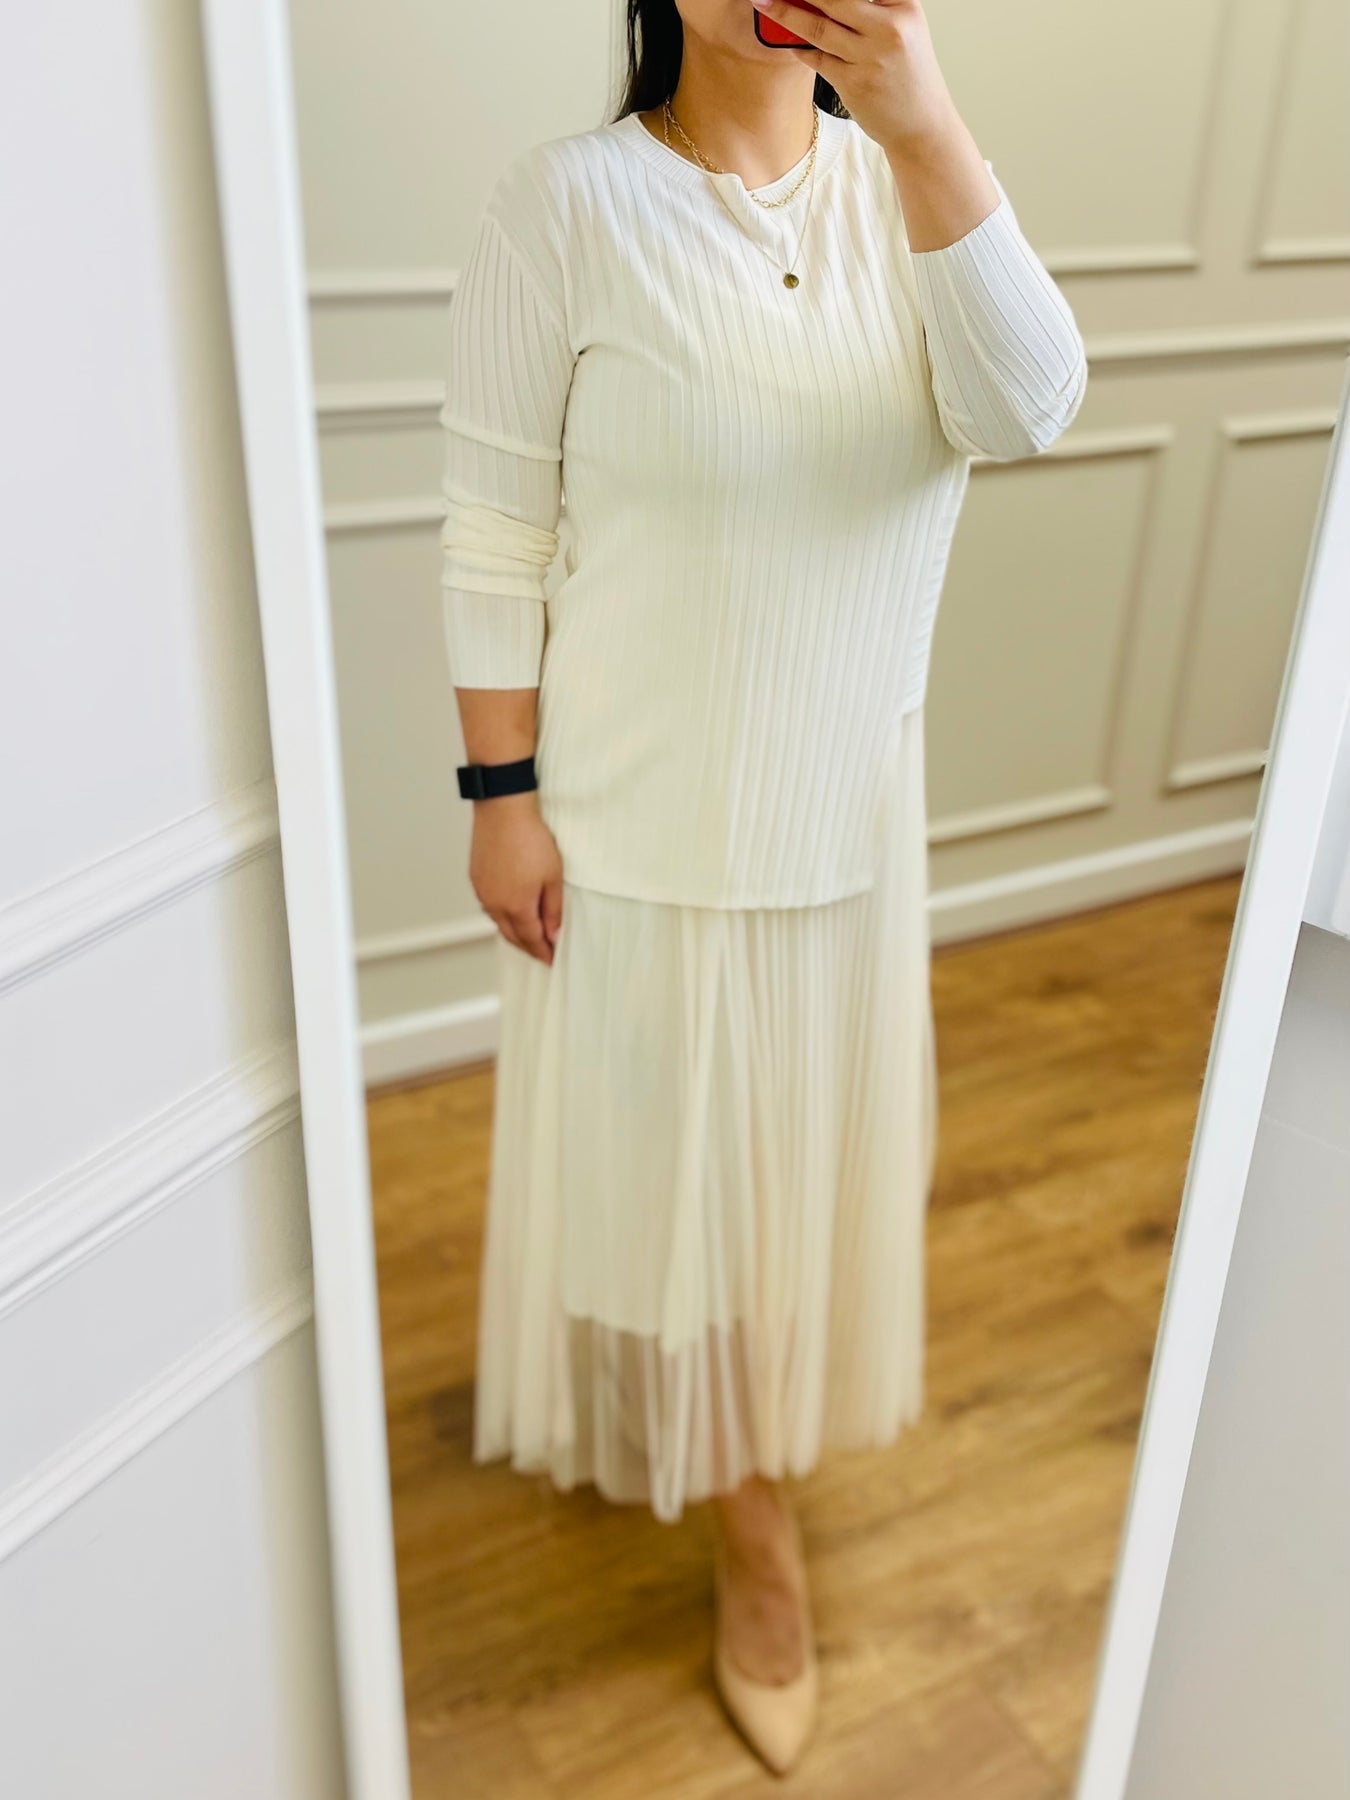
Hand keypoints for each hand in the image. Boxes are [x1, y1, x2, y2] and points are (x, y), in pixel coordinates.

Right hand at [469, 792, 563, 964]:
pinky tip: (511, 910)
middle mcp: (494, 904)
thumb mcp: (553, 876)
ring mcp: (482, 891)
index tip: (552, 959)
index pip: (531, 940)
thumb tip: (553, 934)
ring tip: (528, 934)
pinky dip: (502, 915)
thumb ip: (553, 909)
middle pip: (512, 936)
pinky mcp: (476, 878)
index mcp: (516, 907)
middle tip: (542, 952)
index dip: (543, 952)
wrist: (503, 810)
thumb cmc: (530, 838)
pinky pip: (489, 906)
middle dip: (528, 947)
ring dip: (514, 932)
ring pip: (499, 922)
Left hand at [752, 0, 957, 156]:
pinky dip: (799, 48)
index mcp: (904, 7)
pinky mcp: (853, 83)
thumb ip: (873, 10)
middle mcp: (889, 28)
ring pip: (818, 27)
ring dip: (786, 13)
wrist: (922, 125)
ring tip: (765, 3)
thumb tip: (825, 2)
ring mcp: (870, 57)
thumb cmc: (909, 76)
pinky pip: (817, 58)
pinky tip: (787, 40)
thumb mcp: (903, 31)